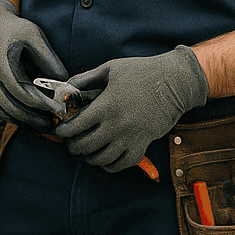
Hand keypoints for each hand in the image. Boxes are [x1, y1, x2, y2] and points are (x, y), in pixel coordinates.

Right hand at [0, 0, 69, 131]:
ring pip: (2, 112)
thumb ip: (49, 58)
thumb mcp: (34, 36)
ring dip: (23, 121)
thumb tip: (64, 83)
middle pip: (11, 106)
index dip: (42, 104)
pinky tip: (28, 118)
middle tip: (54, 123)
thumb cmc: (15, 29)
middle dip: (34, 117)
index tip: (58, 110)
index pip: (22, 93)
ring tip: (43, 123)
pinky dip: (12, 116)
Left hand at [54, 47, 208, 171]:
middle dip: (73, 147)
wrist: (174, 82)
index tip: (60, 130)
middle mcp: (116, 125)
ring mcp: (130, 137)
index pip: (75, 126)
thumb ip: (85, 79)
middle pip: (86, 146)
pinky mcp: (143, 144)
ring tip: (85, 152)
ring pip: (102, 159)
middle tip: (70, 143)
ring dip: (89, 158)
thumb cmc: (141, 72)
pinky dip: (110, 166)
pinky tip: (105, 160)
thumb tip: (66, 87)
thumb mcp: (109, 69)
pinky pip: (123, 164)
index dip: (63, 131)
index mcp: (105, 106)